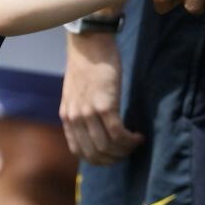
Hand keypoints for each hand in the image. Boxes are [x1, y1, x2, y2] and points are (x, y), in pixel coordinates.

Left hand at [59, 31, 142, 164]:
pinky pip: (118, 133)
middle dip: (115, 158)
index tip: (113, 156)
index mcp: (67, 116)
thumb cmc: (86, 65)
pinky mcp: (105, 105)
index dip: (99, 160)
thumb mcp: (75, 93)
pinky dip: (130, 140)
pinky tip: (138, 135)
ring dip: (125, 150)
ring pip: (108, 147)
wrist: (88, 44)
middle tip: (128, 151)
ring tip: (135, 142)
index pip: (80, 152)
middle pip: (96, 154)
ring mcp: (88, 113)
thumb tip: (94, 130)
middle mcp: (75, 118)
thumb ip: (80, 112)